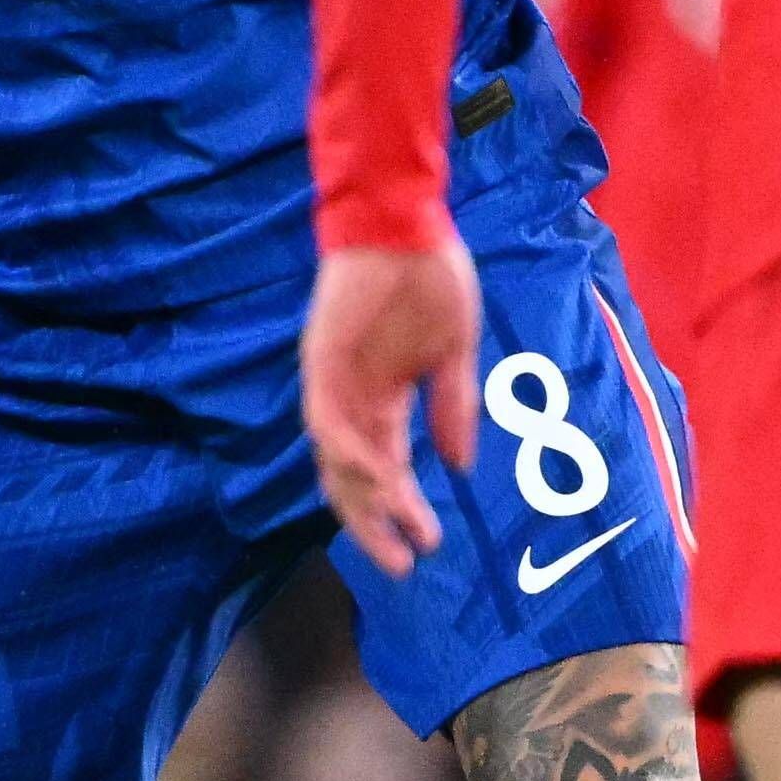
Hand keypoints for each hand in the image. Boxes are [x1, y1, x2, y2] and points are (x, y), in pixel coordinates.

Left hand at [301, 236, 482, 576]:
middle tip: (401, 564)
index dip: (404, 509)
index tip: (428, 546)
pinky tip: (376, 476)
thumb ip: (453, 407)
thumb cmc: (430, 274)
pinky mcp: (320, 357)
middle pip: (355, 477)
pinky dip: (347, 451)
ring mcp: (334, 380)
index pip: (389, 469)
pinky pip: (326, 417)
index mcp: (386, 397)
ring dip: (363, 497)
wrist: (405, 216)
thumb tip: (460, 465)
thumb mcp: (454, 351)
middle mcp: (355, 397)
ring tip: (395, 529)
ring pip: (337, 457)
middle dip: (376, 523)